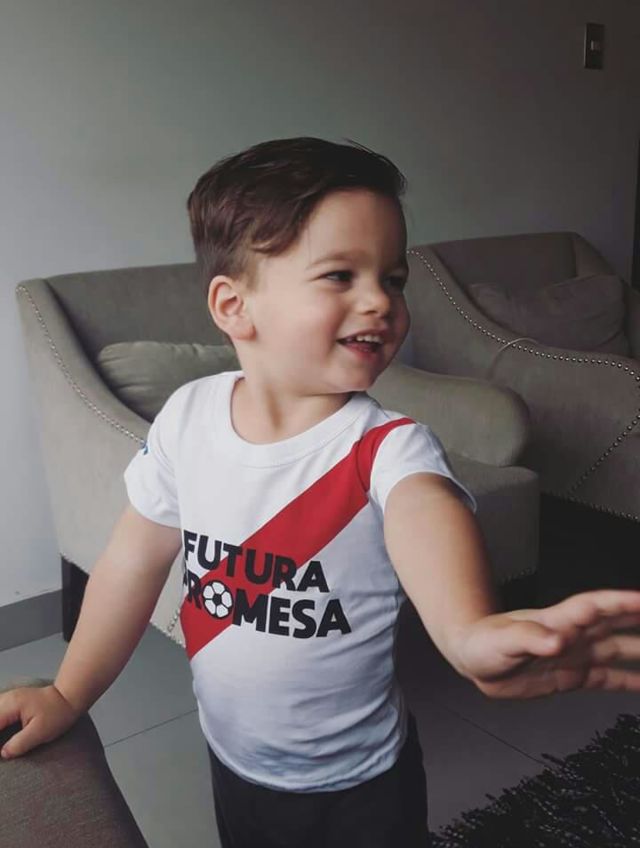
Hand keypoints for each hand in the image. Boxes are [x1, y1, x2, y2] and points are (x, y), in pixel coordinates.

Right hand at [0, 684, 81, 758]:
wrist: (69, 697)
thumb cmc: (57, 713)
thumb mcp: (41, 732)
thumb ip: (19, 743)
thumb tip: (3, 754)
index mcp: (10, 705)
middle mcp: (6, 699)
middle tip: (0, 751)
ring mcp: (8, 699)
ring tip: (0, 746)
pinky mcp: (11, 703)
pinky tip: (1, 735)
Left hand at [454, 589, 639, 698]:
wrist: (473, 659)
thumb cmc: (483, 642)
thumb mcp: (502, 640)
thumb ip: (529, 638)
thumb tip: (554, 641)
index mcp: (559, 621)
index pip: (597, 607)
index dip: (622, 602)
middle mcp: (573, 635)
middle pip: (618, 624)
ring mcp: (576, 654)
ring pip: (620, 650)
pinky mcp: (573, 676)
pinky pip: (609, 678)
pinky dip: (631, 681)